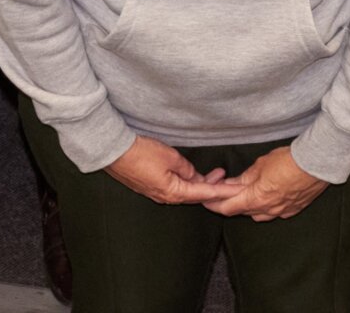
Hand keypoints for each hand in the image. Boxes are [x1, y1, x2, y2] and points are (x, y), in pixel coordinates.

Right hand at [103, 135, 238, 206]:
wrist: (113, 152)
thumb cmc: (141, 154)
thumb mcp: (170, 157)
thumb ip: (186, 168)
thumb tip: (193, 175)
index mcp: (173, 193)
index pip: (203, 194)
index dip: (221, 191)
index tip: (235, 191)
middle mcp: (165, 197)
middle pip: (193, 195)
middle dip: (211, 187)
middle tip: (224, 177)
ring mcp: (156, 193)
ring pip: (183, 191)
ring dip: (197, 183)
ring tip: (211, 173)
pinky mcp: (149, 186)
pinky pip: (172, 187)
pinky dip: (185, 182)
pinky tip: (189, 174)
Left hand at [205, 145, 328, 220]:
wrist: (316, 164)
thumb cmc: (288, 161)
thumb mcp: (261, 164)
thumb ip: (246, 178)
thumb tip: (235, 183)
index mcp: (255, 199)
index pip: (227, 208)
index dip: (214, 204)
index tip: (206, 199)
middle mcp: (267, 210)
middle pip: (241, 212)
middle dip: (230, 203)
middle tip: (223, 194)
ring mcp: (281, 212)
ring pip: (258, 215)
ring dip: (248, 207)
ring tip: (245, 194)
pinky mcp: (293, 210)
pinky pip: (275, 213)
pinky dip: (267, 207)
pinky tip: (268, 197)